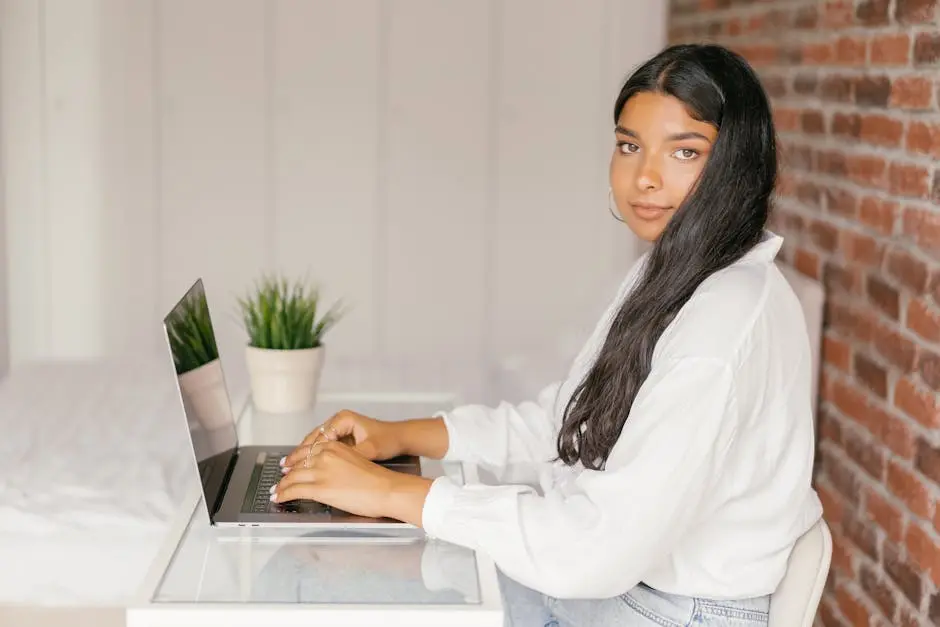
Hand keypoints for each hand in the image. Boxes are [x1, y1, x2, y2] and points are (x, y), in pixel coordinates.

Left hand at [271, 440, 431, 524]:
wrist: (387, 489)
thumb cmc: (378, 480)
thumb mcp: (356, 461)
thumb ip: (339, 463)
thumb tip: (329, 474)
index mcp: (335, 446)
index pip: (308, 451)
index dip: (295, 459)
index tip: (289, 464)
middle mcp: (325, 455)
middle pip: (298, 464)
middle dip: (287, 473)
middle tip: (280, 480)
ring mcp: (321, 471)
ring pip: (293, 477)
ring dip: (282, 486)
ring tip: (276, 491)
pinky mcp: (319, 488)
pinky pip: (294, 490)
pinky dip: (283, 494)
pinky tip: (279, 498)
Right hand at [282, 409, 404, 466]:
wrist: (401, 437)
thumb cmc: (388, 440)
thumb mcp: (369, 450)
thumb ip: (351, 455)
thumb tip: (334, 465)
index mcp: (343, 419)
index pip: (318, 437)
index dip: (304, 452)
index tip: (294, 464)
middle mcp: (339, 421)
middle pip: (313, 438)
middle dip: (299, 454)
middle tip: (285, 466)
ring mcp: (340, 428)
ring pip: (316, 443)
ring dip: (304, 455)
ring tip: (290, 467)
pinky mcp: (343, 437)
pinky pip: (323, 446)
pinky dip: (314, 456)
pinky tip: (306, 467)